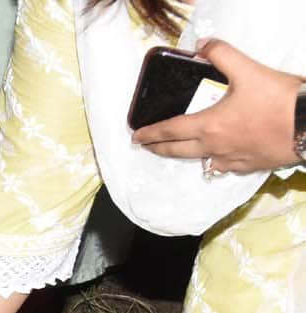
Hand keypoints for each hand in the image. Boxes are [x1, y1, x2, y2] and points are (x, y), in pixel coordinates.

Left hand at [132, 39, 303, 172]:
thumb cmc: (280, 101)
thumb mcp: (248, 70)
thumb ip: (222, 54)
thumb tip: (202, 44)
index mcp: (208, 126)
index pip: (169, 131)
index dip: (150, 134)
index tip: (136, 137)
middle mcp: (214, 147)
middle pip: (177, 151)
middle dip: (159, 148)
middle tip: (147, 147)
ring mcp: (231, 159)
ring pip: (199, 160)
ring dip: (185, 155)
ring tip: (179, 150)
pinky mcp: (249, 165)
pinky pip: (223, 166)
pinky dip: (214, 161)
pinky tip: (216, 157)